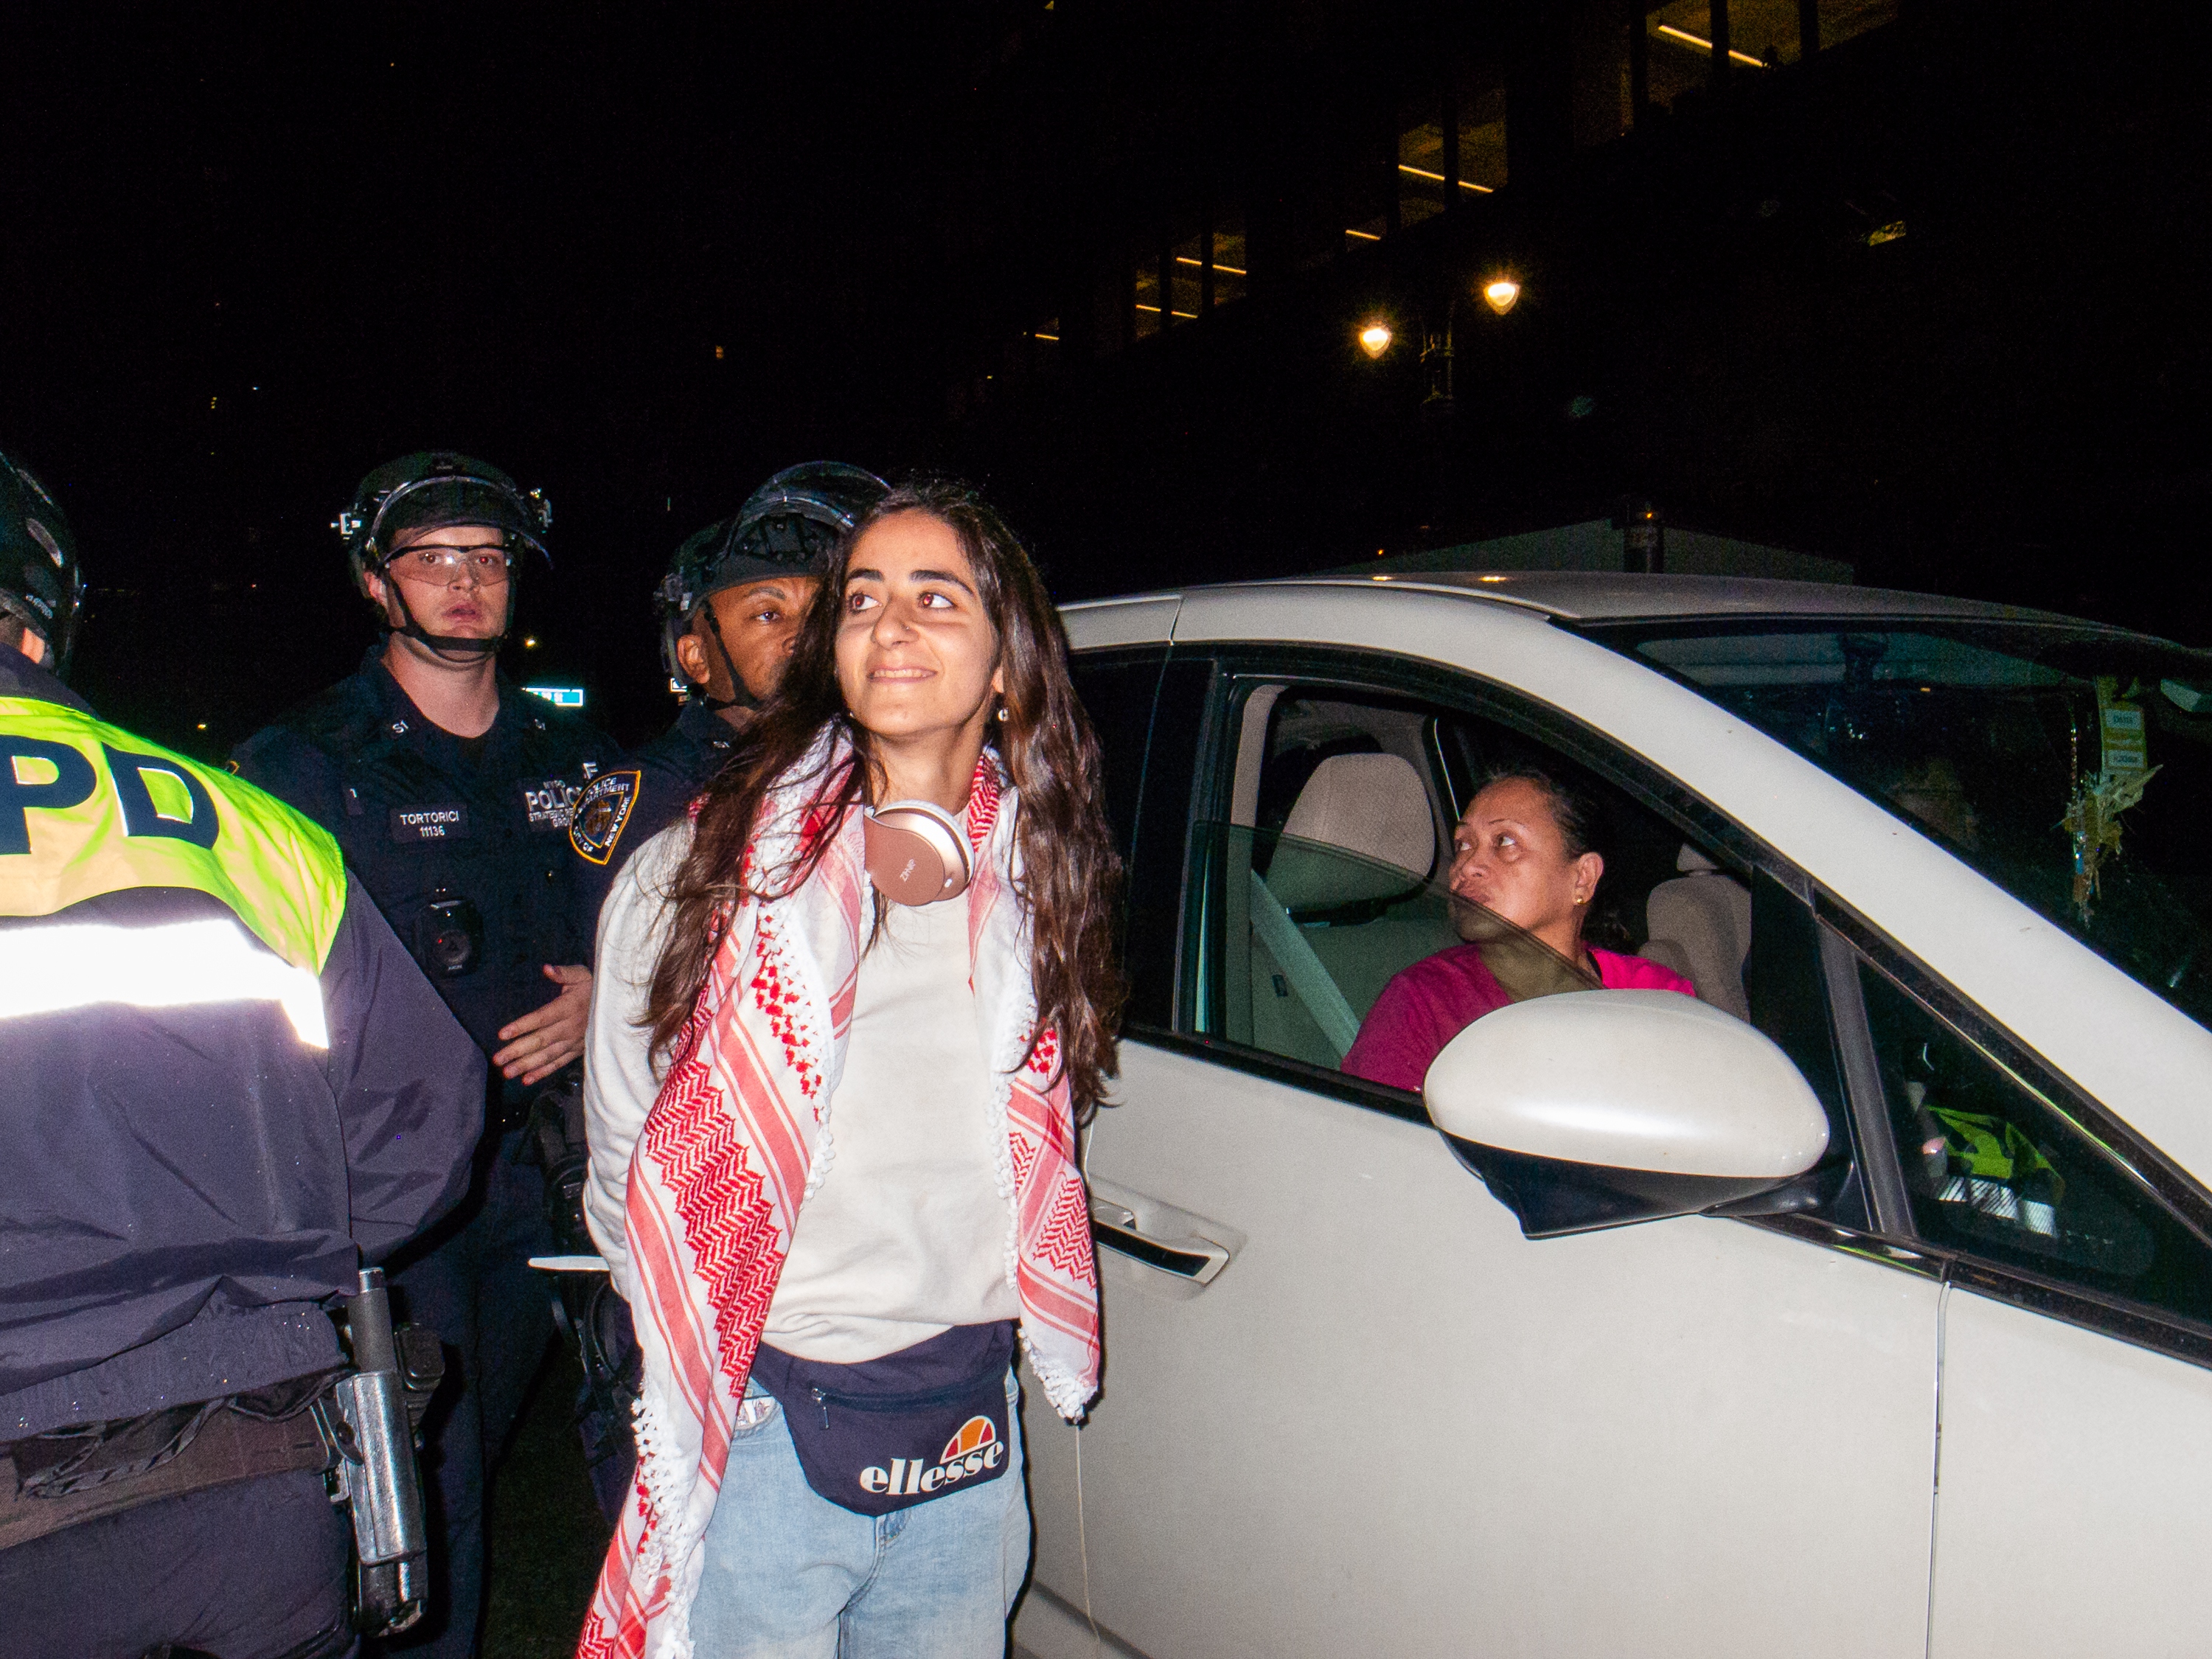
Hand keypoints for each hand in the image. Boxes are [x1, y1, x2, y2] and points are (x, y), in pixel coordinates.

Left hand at [495, 964, 592, 1085]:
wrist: (617, 1005)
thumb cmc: (594, 987)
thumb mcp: (582, 975)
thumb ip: (564, 972)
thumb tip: (546, 968)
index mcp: (570, 1007)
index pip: (542, 1018)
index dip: (522, 1026)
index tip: (502, 1034)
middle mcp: (571, 1027)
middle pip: (541, 1040)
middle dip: (518, 1050)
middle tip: (497, 1059)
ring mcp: (575, 1041)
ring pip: (548, 1055)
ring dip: (527, 1065)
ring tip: (507, 1072)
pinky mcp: (578, 1051)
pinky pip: (559, 1063)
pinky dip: (543, 1072)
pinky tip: (527, 1079)